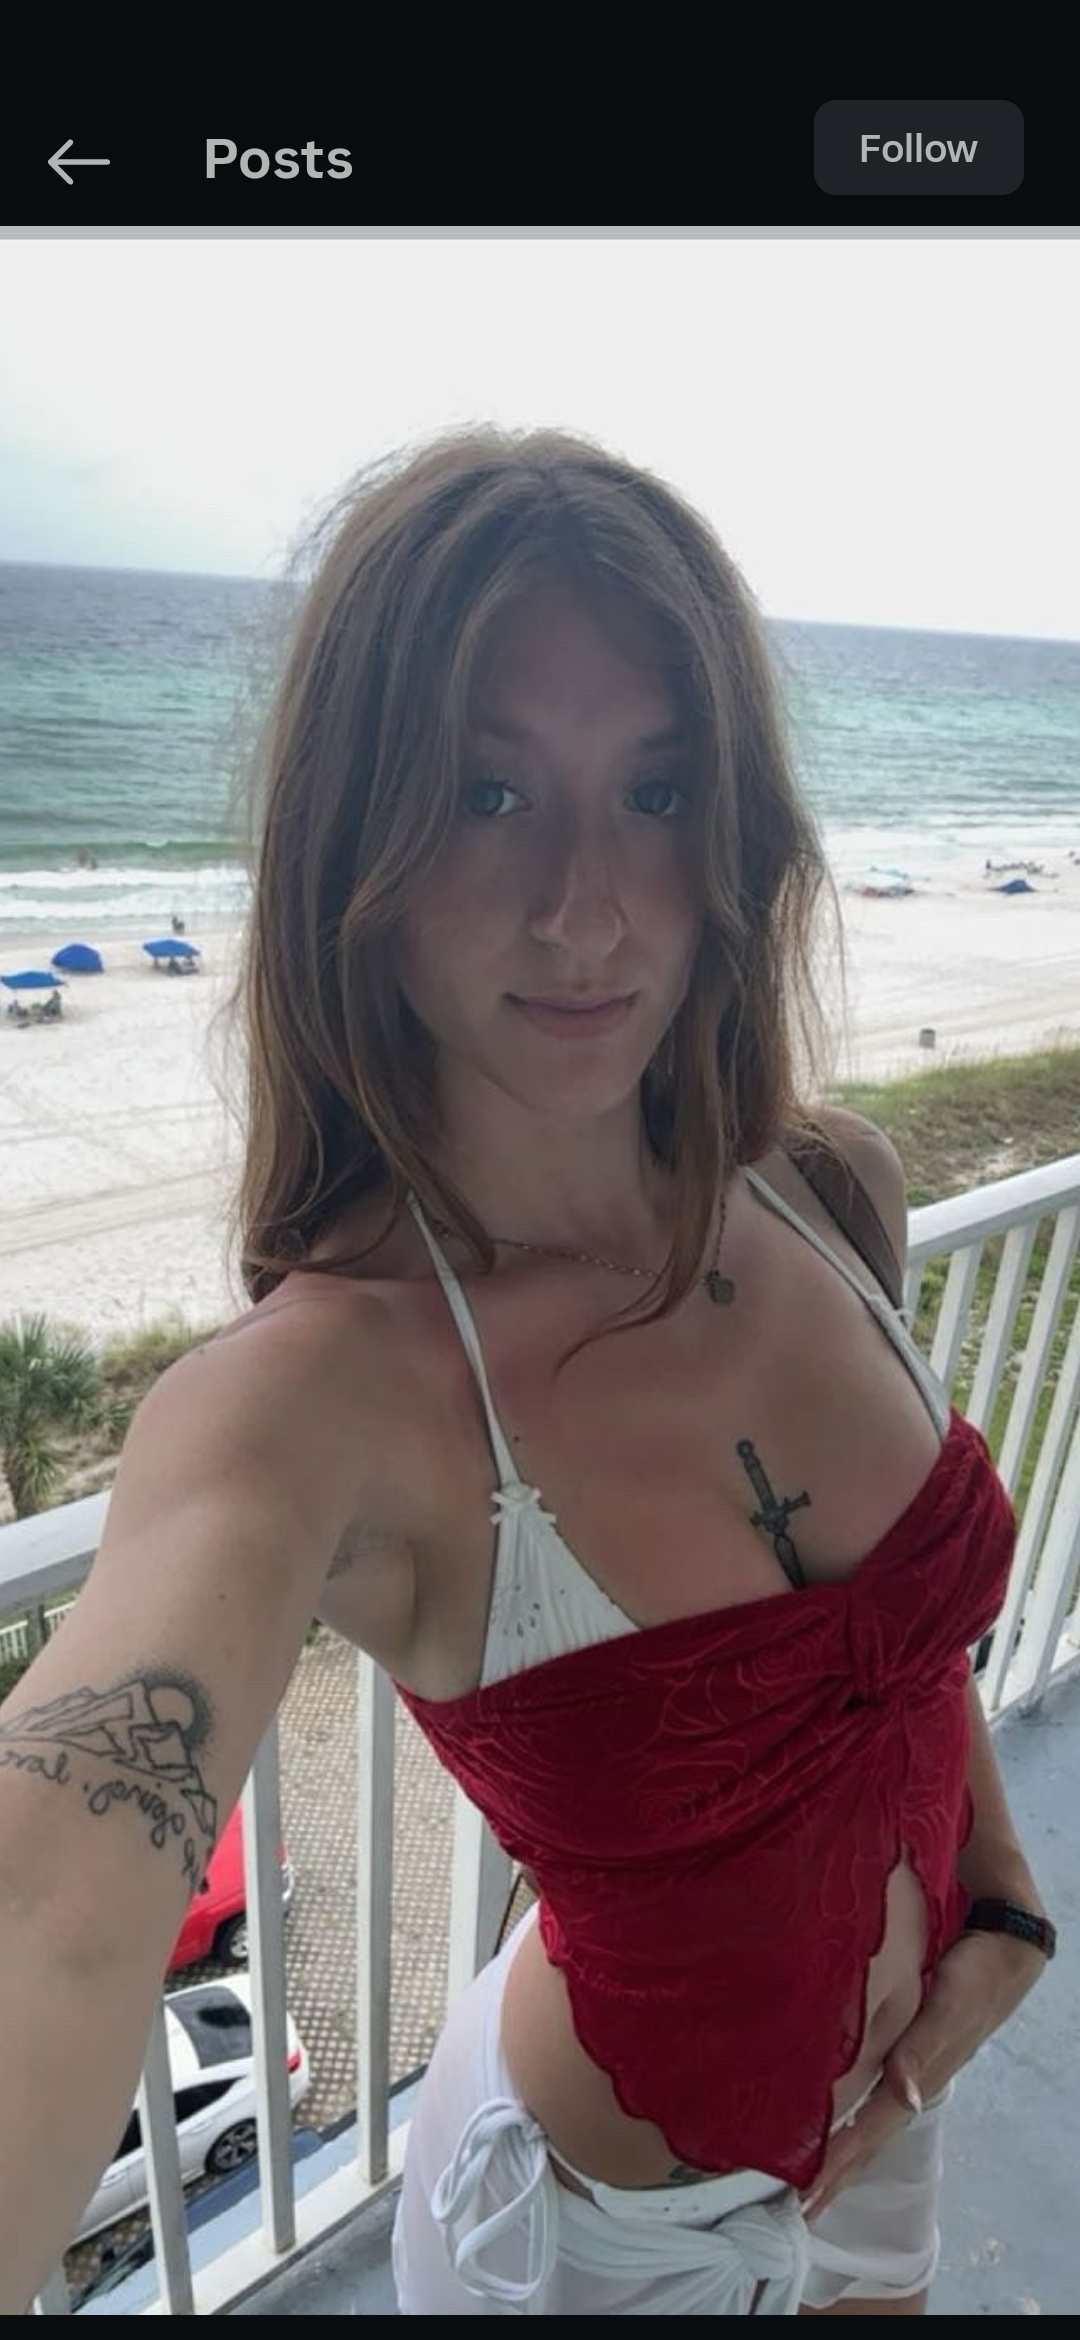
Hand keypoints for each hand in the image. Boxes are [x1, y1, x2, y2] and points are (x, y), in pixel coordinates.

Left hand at [800, 1928, 1046, 2218]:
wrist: (1002, 1954)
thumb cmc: (972, 1980)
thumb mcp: (947, 2011)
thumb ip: (921, 2051)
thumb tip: (904, 2098)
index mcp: (915, 2082)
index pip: (866, 2134)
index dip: (835, 2167)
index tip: (805, 2200)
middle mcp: (909, 2086)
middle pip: (865, 2140)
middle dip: (832, 2176)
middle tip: (796, 2210)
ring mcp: (909, 2073)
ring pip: (866, 2123)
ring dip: (839, 2154)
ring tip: (808, 2181)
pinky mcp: (906, 2053)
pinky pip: (870, 2097)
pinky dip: (848, 2119)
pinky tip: (832, 2121)